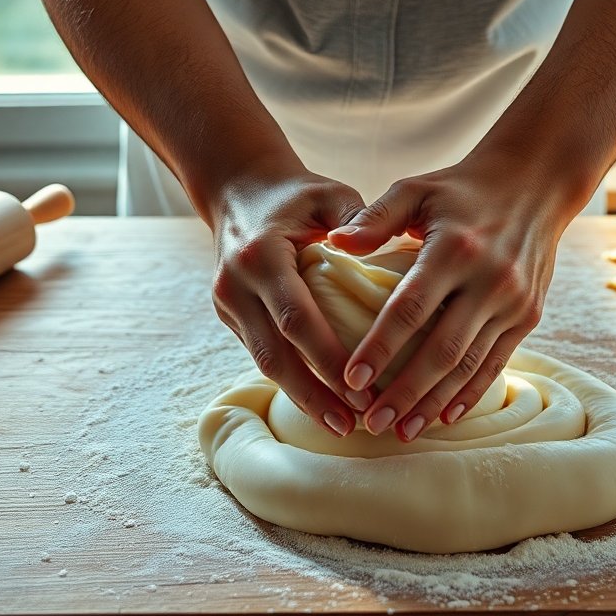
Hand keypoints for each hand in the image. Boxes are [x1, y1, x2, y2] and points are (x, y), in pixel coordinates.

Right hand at [208, 160, 371, 436]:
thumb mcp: (329, 195)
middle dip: (314, 394)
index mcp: (261, 255)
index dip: (328, 358)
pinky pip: (261, 354)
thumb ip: (356, 220)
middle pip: (275, 354)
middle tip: (352, 425)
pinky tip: (322, 402)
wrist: (239, 189)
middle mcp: (236, 284)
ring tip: (340, 426)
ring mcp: (227, 303)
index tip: (363, 387)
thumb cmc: (297, 194)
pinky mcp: (228, 316)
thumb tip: (388, 246)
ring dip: (302, 397)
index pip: (297, 318)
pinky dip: (292, 380)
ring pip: (264, 362)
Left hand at [327, 154, 582, 440]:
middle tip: (370, 422)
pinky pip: (496, 363)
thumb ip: (374, 218)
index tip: (350, 379)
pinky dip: (469, 393)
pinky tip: (444, 417)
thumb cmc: (461, 188)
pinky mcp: (528, 315)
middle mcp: (489, 279)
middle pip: (441, 349)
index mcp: (454, 248)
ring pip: (469, 364)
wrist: (536, 183)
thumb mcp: (416, 190)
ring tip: (400, 430)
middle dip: (404, 391)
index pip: (410, 308)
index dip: (380, 347)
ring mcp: (513, 302)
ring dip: (433, 402)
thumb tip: (333, 243)